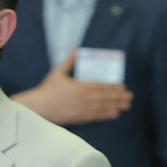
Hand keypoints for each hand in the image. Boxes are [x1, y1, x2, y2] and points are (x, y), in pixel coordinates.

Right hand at [13, 49, 131, 125]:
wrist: (37, 108)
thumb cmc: (46, 90)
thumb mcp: (57, 73)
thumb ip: (69, 61)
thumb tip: (75, 48)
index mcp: (80, 86)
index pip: (102, 85)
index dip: (114, 87)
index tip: (122, 86)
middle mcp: (85, 98)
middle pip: (106, 96)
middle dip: (119, 96)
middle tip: (129, 96)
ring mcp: (83, 109)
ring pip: (104, 106)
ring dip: (117, 105)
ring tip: (126, 105)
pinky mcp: (79, 118)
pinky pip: (97, 116)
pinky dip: (107, 115)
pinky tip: (115, 114)